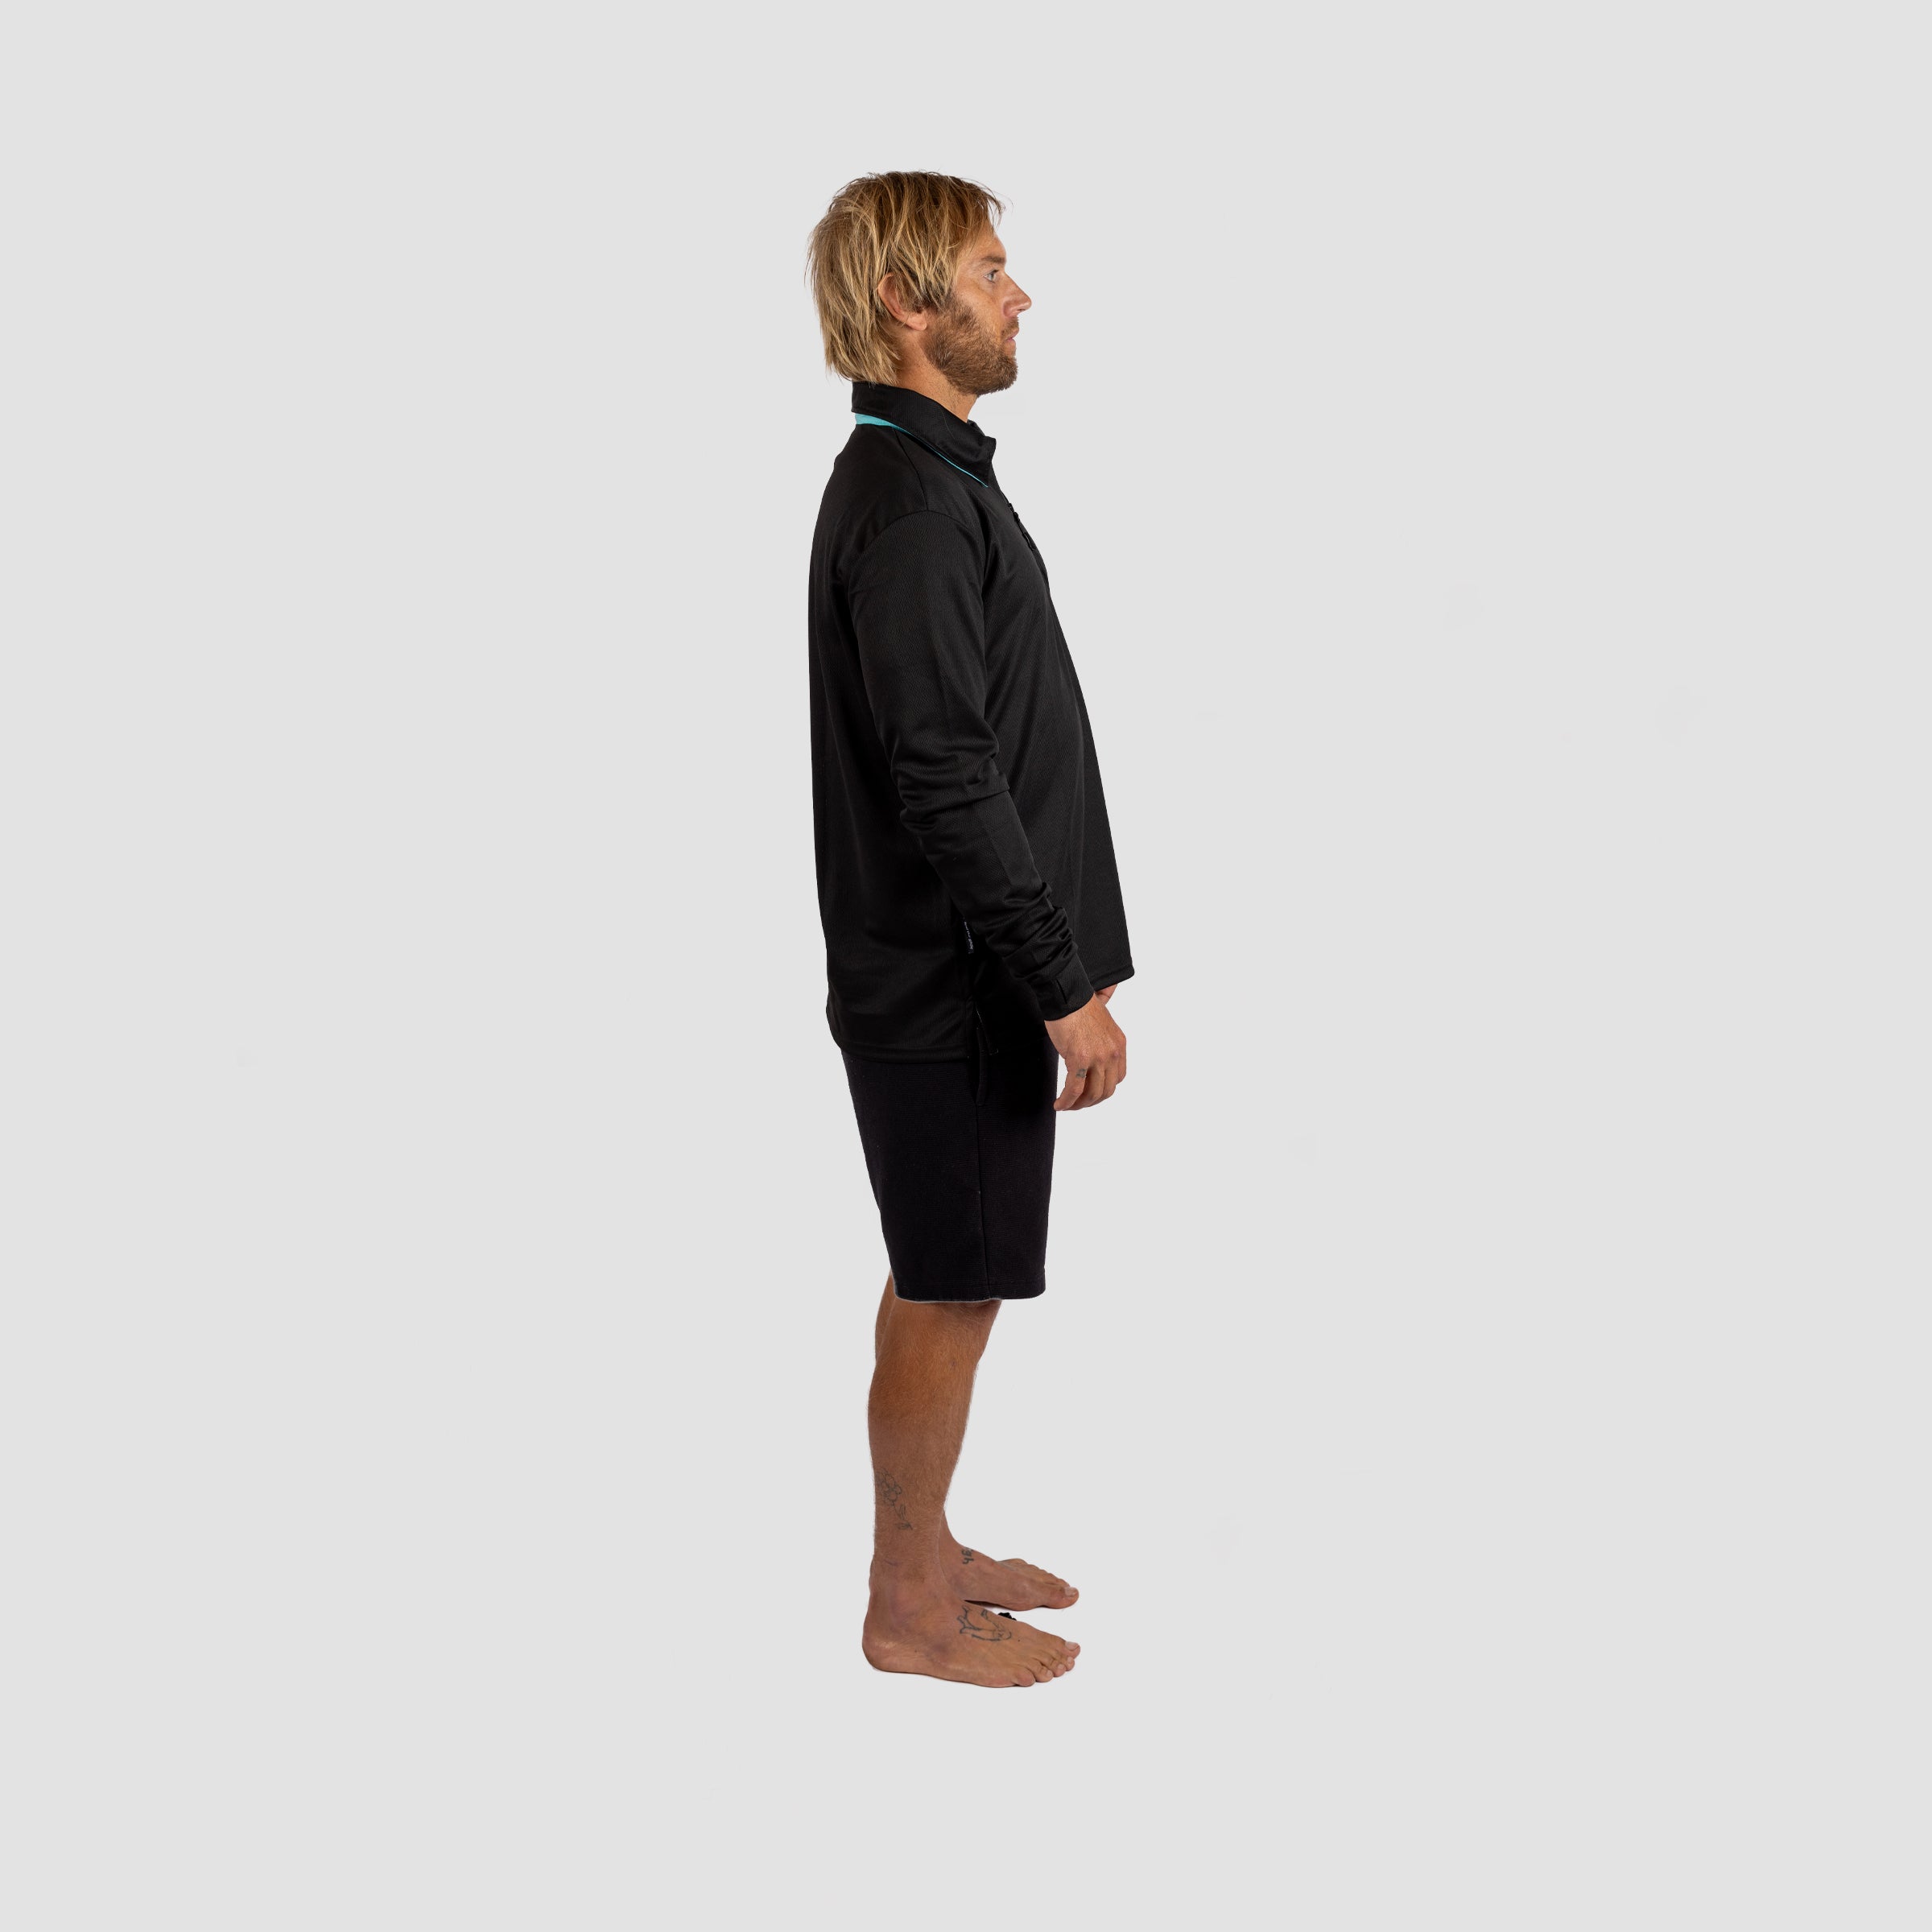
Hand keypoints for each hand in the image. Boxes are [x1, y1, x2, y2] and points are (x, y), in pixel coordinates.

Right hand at [1044, 993, 1126, 1110]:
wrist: (1066, 995)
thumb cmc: (1077, 1005)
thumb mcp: (1099, 1024)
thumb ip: (1100, 1040)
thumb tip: (1089, 1051)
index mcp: (1119, 1044)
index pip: (1118, 1077)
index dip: (1104, 1088)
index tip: (1091, 1092)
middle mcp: (1112, 1053)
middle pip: (1106, 1090)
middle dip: (1091, 1101)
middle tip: (1078, 1104)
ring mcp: (1098, 1057)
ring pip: (1091, 1094)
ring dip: (1078, 1104)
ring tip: (1066, 1106)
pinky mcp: (1079, 1059)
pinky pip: (1074, 1089)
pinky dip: (1066, 1101)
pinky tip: (1059, 1104)